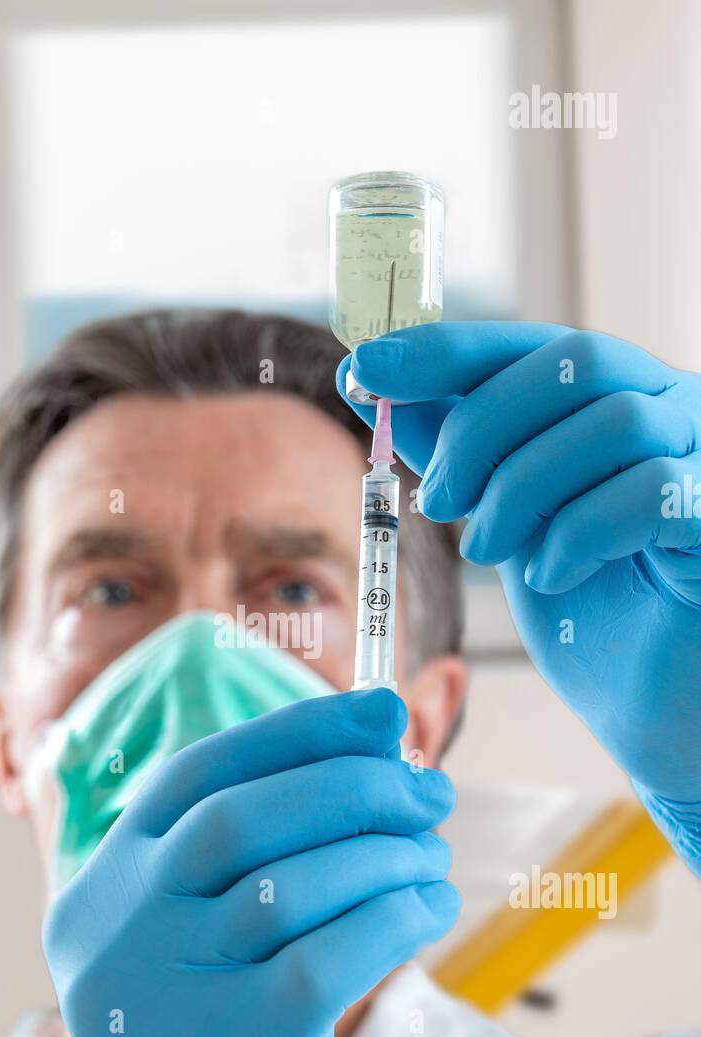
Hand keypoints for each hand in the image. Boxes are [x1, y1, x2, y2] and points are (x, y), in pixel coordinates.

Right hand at [43, 688, 457, 1036]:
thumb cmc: (213, 1034)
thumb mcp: (201, 935)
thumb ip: (263, 843)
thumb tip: (381, 730)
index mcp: (103, 889)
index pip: (198, 775)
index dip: (297, 731)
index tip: (383, 713)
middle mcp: (118, 936)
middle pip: (243, 820)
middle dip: (353, 786)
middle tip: (428, 790)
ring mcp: (169, 1001)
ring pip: (293, 885)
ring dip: (388, 852)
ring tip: (433, 854)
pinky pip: (333, 955)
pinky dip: (398, 915)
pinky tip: (431, 907)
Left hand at [339, 322, 700, 872]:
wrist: (646, 695)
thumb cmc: (584, 600)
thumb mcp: (500, 512)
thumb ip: (452, 446)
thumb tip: (368, 380)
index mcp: (613, 391)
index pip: (528, 341)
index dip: (445, 349)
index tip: (366, 366)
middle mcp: (671, 402)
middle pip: (573, 362)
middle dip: (481, 429)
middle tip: (437, 500)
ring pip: (613, 422)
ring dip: (524, 488)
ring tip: (488, 551)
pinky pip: (649, 492)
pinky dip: (580, 532)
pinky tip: (552, 574)